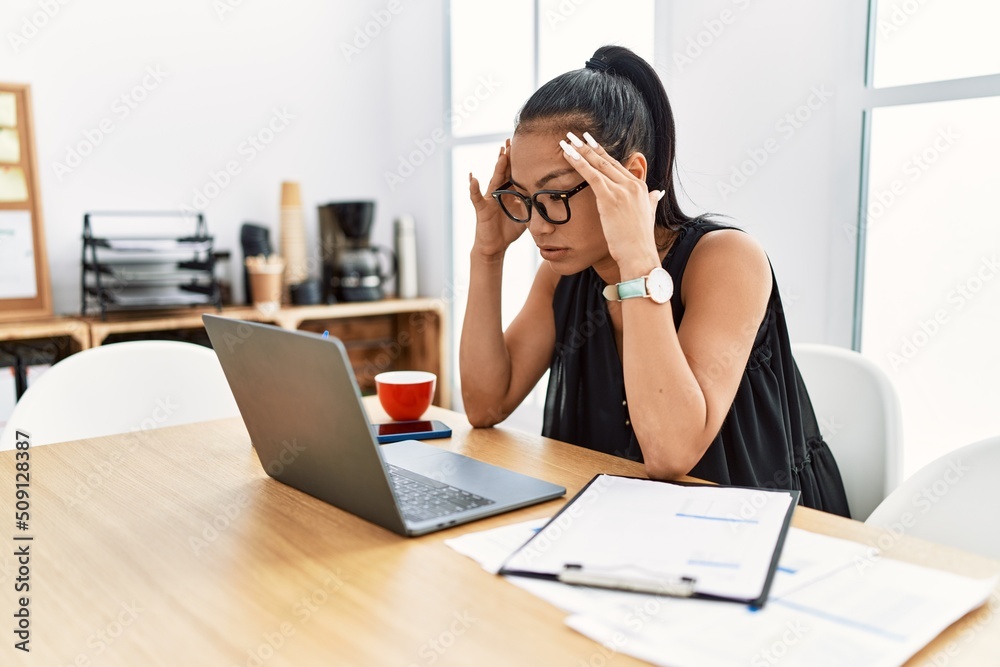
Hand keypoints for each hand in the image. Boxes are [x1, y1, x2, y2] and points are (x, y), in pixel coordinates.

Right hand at [469, 139, 526, 259]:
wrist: (495, 245)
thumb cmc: (509, 229)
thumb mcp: (526, 215)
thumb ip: (535, 206)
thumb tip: (553, 200)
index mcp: (510, 192)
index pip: (515, 172)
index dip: (519, 160)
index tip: (526, 145)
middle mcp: (499, 192)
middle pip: (504, 171)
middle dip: (507, 156)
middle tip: (511, 139)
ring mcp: (489, 199)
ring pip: (494, 179)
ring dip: (497, 166)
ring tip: (501, 153)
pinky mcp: (482, 209)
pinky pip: (477, 197)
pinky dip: (473, 188)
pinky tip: (473, 178)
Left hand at [559, 132, 664, 276]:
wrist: (638, 254)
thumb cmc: (639, 240)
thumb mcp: (648, 215)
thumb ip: (652, 201)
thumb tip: (657, 193)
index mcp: (639, 187)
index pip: (616, 165)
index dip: (601, 153)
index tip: (589, 142)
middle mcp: (631, 184)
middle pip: (605, 161)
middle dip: (587, 146)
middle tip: (573, 135)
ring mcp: (621, 190)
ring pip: (597, 165)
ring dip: (579, 151)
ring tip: (565, 141)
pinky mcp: (610, 198)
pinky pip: (591, 176)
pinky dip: (578, 163)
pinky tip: (567, 155)